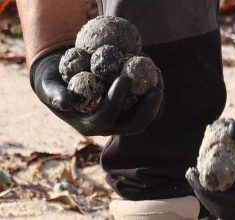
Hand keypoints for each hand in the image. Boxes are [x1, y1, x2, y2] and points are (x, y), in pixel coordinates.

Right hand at [31, 49, 162, 135]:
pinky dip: (153, 91)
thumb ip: (54, 94)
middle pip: (133, 126)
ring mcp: (121, 120)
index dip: (116, 99)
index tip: (123, 77)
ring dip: (155, 101)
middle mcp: (108, 127)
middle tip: (155, 88)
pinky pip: (147, 106)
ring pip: (145, 117)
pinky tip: (155, 72)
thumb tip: (66, 102)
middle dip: (147, 109)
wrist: (64, 80)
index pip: (107, 117)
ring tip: (158, 75)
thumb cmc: (55, 81)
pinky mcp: (130, 110)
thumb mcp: (48, 86)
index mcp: (88, 125)